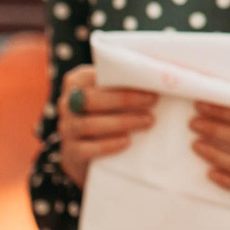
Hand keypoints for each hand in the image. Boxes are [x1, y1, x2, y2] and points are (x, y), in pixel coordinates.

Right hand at [56, 64, 155, 186]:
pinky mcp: (71, 153)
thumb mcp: (114, 95)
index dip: (123, 78)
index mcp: (77, 82)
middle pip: (90, 99)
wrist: (90, 153)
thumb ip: (127, 84)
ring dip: (121, 122)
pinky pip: (85, 149)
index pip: (95, 76)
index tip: (149, 82)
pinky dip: (107, 145)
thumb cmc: (109, 113)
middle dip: (124, 99)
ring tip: (148, 121)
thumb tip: (162, 76)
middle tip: (153, 101)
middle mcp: (67, 103)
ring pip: (88, 124)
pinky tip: (127, 142)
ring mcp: (67, 128)